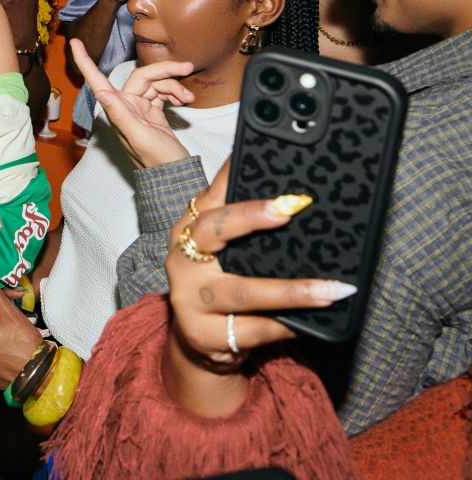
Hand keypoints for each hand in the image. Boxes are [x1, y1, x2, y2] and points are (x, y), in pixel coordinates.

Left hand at [69, 38, 194, 167]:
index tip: (74, 42)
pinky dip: (175, 92)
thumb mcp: (139, 137)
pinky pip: (162, 92)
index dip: (85, 60)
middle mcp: (125, 106)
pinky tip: (184, 100)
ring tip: (188, 98)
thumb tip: (101, 93)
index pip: (97, 80)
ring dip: (174, 86)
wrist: (175, 175)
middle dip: (164, 71)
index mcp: (117, 109)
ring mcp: (139, 108)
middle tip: (187, 68)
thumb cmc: (157, 161)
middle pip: (142, 76)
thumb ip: (121, 114)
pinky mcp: (153, 111)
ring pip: (155, 83)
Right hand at [166, 163, 357, 368]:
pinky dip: (286, 325)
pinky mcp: (204, 334)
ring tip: (331, 289)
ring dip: (292, 291)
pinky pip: (254, 329)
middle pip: (212, 229)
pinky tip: (312, 321)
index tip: (265, 171)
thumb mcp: (221, 248)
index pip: (211, 195)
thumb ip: (239, 218)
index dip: (233, 178)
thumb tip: (288, 186)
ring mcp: (189, 298)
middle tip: (289, 209)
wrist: (198, 341)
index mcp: (187, 229)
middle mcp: (181, 258)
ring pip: (243, 291)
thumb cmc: (217, 284)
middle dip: (250, 216)